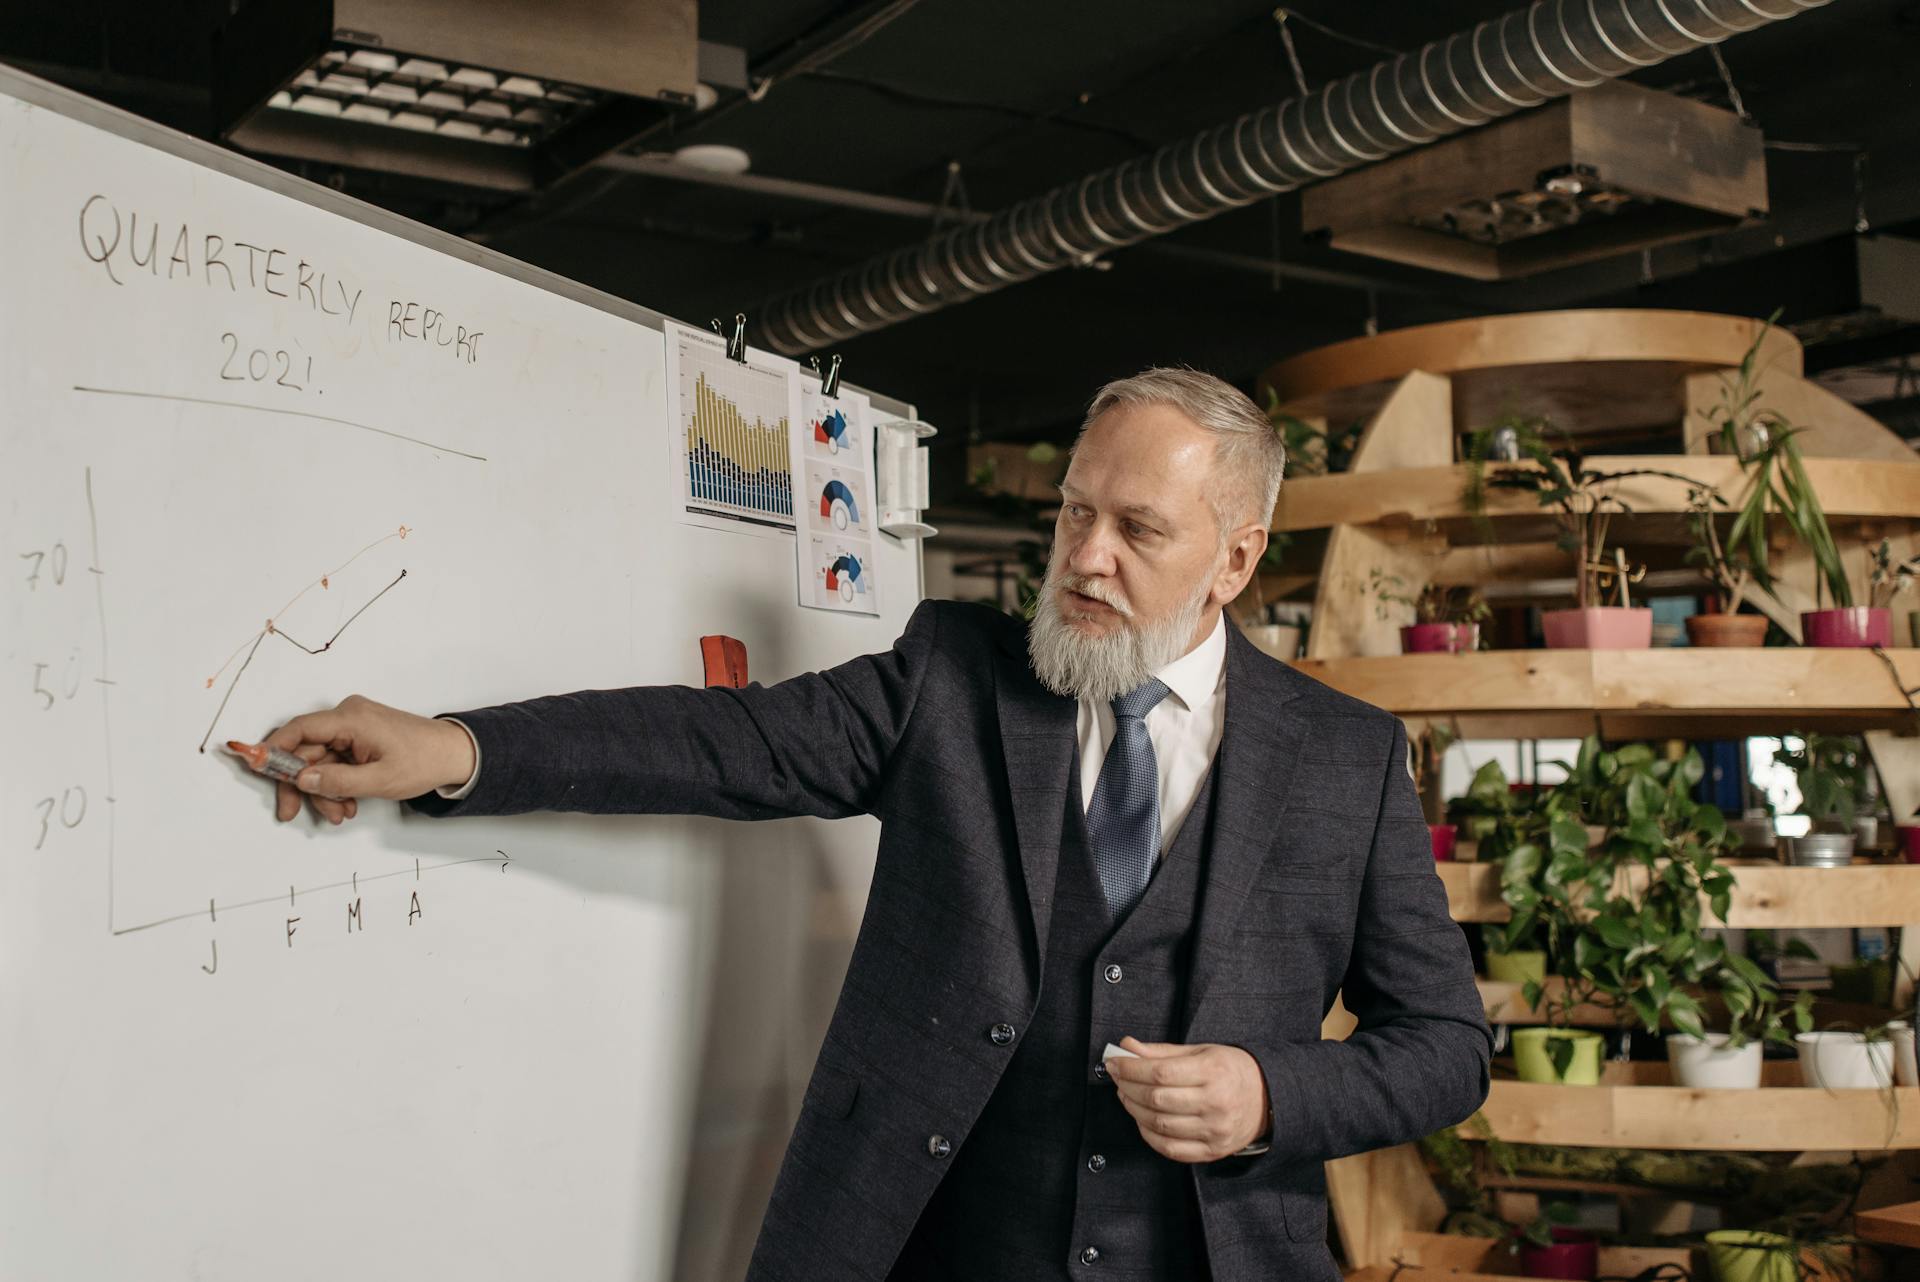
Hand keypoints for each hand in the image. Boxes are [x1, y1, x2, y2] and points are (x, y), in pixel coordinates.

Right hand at [264, 694, 474, 824]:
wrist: (455, 755)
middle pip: (304, 750)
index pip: (299, 729)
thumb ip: (336, 781)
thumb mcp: (378, 780)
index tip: (253, 767)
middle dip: (301, 784)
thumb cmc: (424, 762)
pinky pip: (334, 760)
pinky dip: (335, 783)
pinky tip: (346, 803)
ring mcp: (353, 726)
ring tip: (339, 813)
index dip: (272, 748)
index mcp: (352, 718)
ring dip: (322, 790)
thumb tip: (300, 779)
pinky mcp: (359, 737)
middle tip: (291, 812)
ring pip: (318, 760)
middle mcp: (348, 716)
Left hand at [1105, 1036, 1271, 1162]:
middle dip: (1127, 1087)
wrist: (1267, 1098)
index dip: (1130, 1068)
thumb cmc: (1229, 1070)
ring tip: (1126, 1095)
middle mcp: (1215, 1103)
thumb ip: (1162, 1052)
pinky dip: (1148, 1135)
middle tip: (1117, 1078)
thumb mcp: (1201, 1051)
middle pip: (1156, 1099)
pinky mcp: (1212, 1151)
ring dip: (1133, 1110)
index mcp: (1213, 1071)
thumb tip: (1127, 1047)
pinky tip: (1142, 1120)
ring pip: (1159, 1125)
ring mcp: (1214, 1130)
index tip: (1114, 1063)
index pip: (1160, 1072)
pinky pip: (1170, 1148)